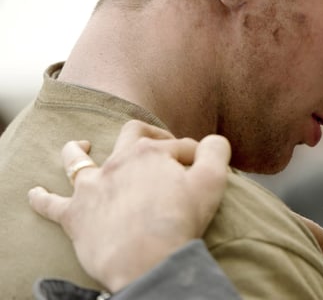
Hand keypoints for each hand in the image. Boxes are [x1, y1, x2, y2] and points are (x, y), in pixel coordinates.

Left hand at [28, 120, 230, 292]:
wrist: (146, 260)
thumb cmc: (180, 221)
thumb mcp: (213, 180)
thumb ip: (216, 151)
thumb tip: (212, 142)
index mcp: (150, 152)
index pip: (178, 145)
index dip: (194, 156)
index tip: (203, 171)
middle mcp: (118, 162)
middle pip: (131, 135)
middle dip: (147, 135)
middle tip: (160, 146)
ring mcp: (92, 187)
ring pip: (77, 159)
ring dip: (77, 150)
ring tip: (80, 146)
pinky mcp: (75, 216)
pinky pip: (50, 204)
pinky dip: (40, 198)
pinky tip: (34, 193)